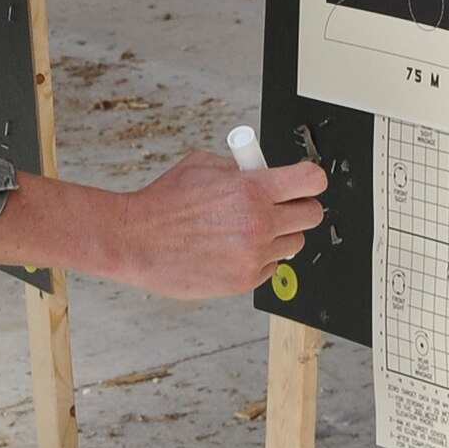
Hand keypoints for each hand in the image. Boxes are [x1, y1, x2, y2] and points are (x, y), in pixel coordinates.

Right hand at [101, 151, 327, 296]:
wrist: (135, 240)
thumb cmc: (164, 202)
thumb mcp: (203, 166)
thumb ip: (241, 169)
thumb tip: (265, 172)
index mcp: (252, 189)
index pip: (312, 181)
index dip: (310, 180)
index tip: (304, 182)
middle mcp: (259, 223)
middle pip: (312, 214)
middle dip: (298, 207)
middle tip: (280, 205)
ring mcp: (253, 255)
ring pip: (294, 244)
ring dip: (278, 235)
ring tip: (246, 229)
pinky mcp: (244, 280)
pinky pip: (271, 267)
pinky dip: (258, 258)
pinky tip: (232, 249)